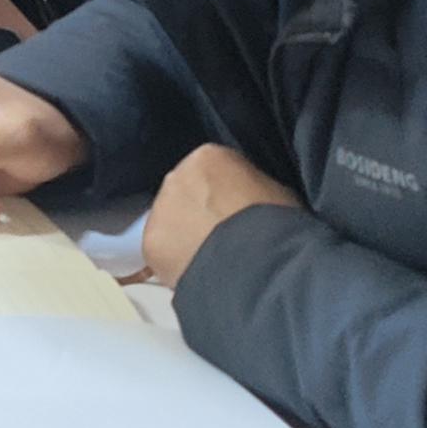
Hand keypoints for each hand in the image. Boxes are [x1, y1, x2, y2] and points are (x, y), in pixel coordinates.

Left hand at [139, 145, 302, 284]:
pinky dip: (177, 260)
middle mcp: (176, 175)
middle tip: (223, 236)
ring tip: (211, 258)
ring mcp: (159, 208)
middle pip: (186, 192)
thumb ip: (251, 187)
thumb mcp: (275, 192)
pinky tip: (198, 271)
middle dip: (200, 211)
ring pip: (171, 221)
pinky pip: (163, 250)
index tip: (239, 211)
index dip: (228, 192)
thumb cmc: (276, 224)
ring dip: (185, 235)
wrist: (256, 264)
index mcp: (208, 156)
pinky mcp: (150, 242)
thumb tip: (245, 200)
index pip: (213, 168)